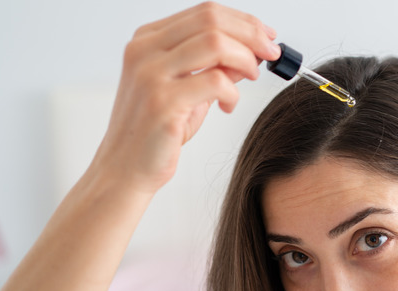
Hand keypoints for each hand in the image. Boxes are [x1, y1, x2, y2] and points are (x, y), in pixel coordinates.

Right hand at [90, 2, 279, 193]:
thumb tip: (254, 50)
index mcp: (147, 40)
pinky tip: (228, 106)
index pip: (204, 12)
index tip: (267, 36)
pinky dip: (233, 92)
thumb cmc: (157, 132)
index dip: (243, 21)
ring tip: (252, 76)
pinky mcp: (162, 101)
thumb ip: (216, 67)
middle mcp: (144, 50)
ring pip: (215, 43)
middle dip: (252, 34)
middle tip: (272, 53)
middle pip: (211, 20)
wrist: (126, 168)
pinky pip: (215, 82)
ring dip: (245, 58)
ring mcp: (150, 74)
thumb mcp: (190, 91)